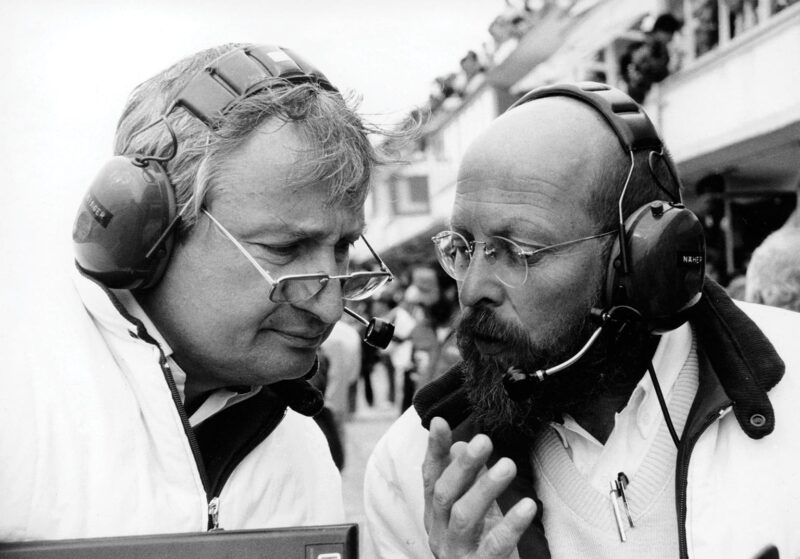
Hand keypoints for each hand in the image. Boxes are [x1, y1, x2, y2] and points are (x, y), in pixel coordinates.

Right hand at [422, 417, 536, 557]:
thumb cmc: (478, 547)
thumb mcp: (471, 511)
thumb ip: (465, 481)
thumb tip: (459, 446)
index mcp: (435, 516)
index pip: (430, 478)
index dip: (434, 450)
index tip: (441, 422)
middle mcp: (439, 533)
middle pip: (444, 495)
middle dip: (463, 466)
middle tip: (483, 440)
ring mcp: (457, 553)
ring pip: (464, 517)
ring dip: (485, 488)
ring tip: (508, 465)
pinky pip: (493, 546)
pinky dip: (510, 525)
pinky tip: (527, 505)